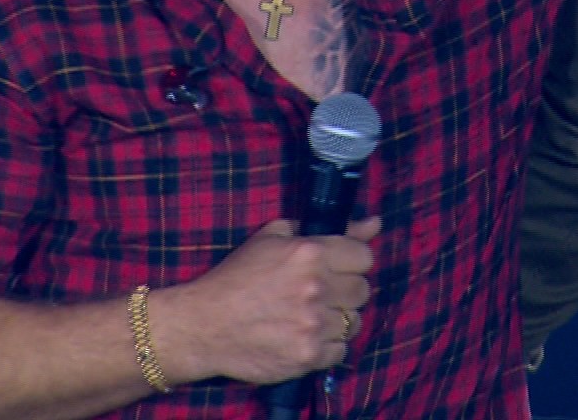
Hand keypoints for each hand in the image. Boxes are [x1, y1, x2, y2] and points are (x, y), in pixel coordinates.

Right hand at [156, 216, 379, 385]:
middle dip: (345, 291)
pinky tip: (305, 337)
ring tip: (311, 317)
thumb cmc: (236, 278)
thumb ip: (325, 229)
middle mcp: (316, 287)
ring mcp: (313, 324)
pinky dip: (327, 346)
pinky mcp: (308, 355)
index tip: (337, 268)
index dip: (351, 262)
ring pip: (354, 322)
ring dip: (338, 320)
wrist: (204, 325)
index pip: (363, 256)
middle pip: (362, 290)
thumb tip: (373, 223)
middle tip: (321, 293)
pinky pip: (340, 350)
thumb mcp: (272, 238)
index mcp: (309, 253)